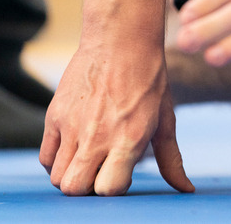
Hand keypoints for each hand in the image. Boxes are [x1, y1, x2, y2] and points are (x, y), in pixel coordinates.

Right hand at [40, 43, 193, 195]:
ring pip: (57, 177)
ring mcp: (72, 126)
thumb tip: (185, 189)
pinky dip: (57, 161)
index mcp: (129, 139)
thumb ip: (171, 159)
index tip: (122, 175)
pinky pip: (45, 158)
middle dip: (89, 187)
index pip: (108, 189)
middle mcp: (97, 136)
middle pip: (75, 189)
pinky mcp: (54, 116)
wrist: (121, 40)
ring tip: (91, 157)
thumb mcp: (165, 119)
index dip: (115, 188)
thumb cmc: (150, 80)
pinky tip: (76, 148)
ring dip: (73, 174)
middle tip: (102, 170)